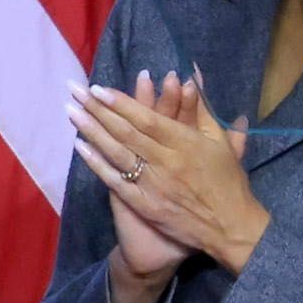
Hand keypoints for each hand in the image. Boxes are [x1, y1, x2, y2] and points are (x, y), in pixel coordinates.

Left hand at [70, 69, 271, 276]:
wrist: (231, 228)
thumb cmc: (228, 181)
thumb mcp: (220, 142)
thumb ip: (203, 109)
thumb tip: (193, 74)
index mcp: (185, 143)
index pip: (147, 119)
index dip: (121, 102)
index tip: (99, 88)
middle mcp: (165, 161)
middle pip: (126, 132)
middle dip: (98, 110)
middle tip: (75, 91)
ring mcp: (152, 184)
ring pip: (117, 153)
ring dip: (92, 131)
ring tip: (71, 112)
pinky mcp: (145, 204)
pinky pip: (116, 182)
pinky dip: (97, 164)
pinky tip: (80, 147)